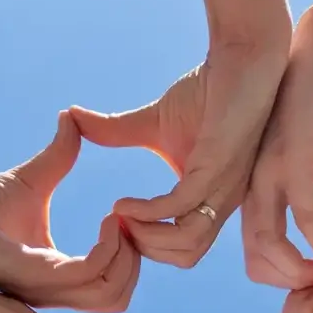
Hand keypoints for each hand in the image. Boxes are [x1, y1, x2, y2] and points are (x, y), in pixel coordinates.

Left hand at [0, 113, 140, 312]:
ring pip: (110, 294)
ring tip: (118, 218)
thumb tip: (74, 119)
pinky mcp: (31, 275)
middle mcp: (52, 291)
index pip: (110, 289)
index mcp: (55, 278)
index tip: (125, 215)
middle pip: (117, 298)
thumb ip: (59, 157)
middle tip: (128, 219)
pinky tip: (107, 219)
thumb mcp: (31, 179)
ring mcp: (43, 288)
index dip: (129, 255)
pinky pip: (88, 274)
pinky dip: (109, 249)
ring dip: (126, 254)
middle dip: (135, 259)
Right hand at [70, 42, 288, 267]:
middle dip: (145, 249)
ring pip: (187, 244)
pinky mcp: (217, 167)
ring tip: (118, 217)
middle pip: (186, 256)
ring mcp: (221, 188)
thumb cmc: (208, 89)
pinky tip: (122, 204)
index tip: (115, 227)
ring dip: (146, 238)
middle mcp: (221, 201)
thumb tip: (71, 118)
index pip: (183, 248)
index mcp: (211, 200)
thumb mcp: (154, 122)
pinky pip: (180, 207)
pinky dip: (149, 212)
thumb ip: (115, 132)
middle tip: (114, 228)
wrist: (241, 56)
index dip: (147, 245)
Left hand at [242, 15, 312, 288]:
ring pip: (269, 247)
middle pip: (258, 265)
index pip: (259, 263)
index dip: (290, 283)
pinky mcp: (289, 160)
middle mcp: (255, 196)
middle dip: (294, 286)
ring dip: (302, 273)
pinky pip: (300, 215)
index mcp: (260, 203)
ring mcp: (268, 179)